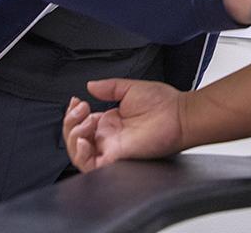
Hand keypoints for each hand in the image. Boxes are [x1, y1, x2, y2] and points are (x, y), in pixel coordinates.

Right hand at [63, 78, 186, 171]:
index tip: (76, 100)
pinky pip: (90, 165)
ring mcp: (111, 148)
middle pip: (75, 138)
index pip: (80, 123)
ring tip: (85, 121)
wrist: (180, 115)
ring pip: (78, 153)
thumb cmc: (164, 103)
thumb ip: (109, 87)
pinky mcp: (115, 158)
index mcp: (110, 122)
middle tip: (81, 108)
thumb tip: (90, 85)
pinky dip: (80, 154)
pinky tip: (83, 138)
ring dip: (73, 136)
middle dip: (70, 122)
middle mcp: (108, 137)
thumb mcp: (130, 88)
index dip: (73, 114)